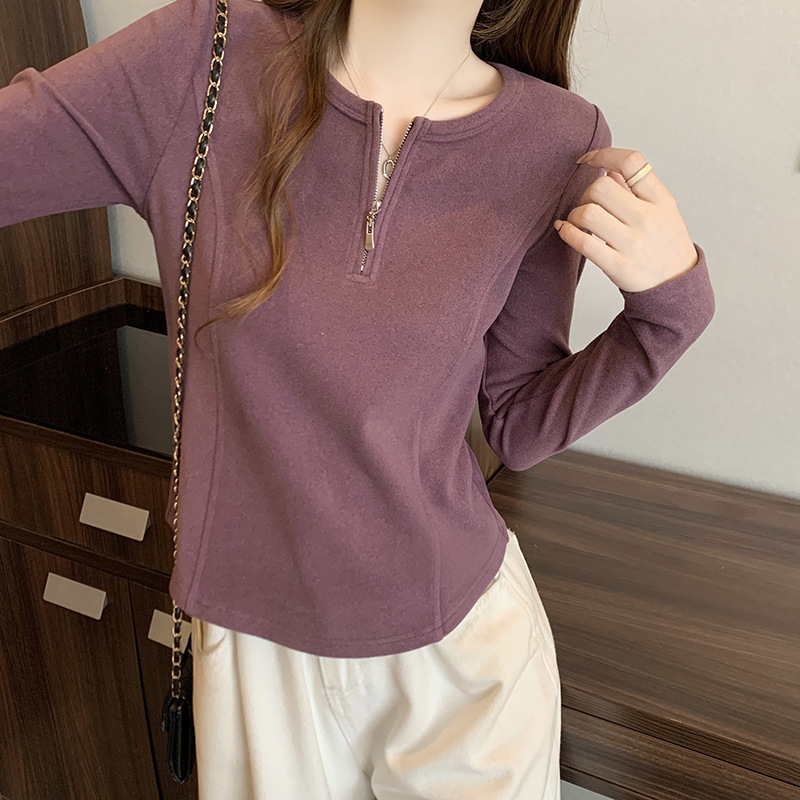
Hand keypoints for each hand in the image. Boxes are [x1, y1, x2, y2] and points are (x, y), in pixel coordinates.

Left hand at [554, 147, 698, 292]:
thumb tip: (608, 169)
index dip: (603, 154)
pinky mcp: (618, 266)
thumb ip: (636, 189)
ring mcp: (633, 243)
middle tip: (588, 204)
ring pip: (588, 213)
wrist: (676, 284)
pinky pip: (582, 242)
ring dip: (575, 214)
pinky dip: (567, 232)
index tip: (588, 159)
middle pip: (601, 186)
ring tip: (579, 221)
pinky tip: (565, 230)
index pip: (632, 162)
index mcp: (661, 199)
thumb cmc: (665, 244)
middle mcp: (648, 218)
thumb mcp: (662, 210)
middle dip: (586, 192)